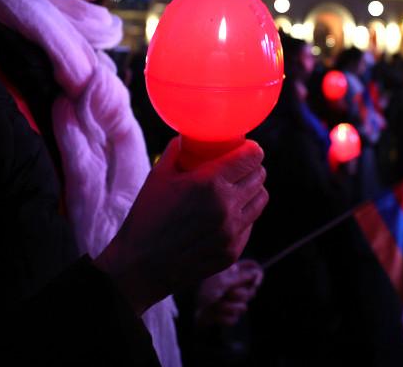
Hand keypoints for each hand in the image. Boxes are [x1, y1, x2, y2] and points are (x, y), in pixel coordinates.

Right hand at [95, 138, 268, 314]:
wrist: (141, 265)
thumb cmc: (147, 217)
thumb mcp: (158, 175)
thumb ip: (177, 151)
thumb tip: (189, 136)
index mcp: (210, 182)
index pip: (252, 157)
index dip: (252, 149)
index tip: (247, 148)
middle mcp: (226, 206)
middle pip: (259, 176)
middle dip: (252, 168)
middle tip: (241, 168)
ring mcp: (231, 231)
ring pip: (261, 200)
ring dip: (253, 190)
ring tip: (239, 189)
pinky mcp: (232, 251)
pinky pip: (250, 224)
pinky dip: (243, 215)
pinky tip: (228, 214)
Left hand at [195, 260, 263, 326]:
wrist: (188, 309)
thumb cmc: (204, 291)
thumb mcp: (222, 282)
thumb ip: (241, 277)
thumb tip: (256, 273)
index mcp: (234, 274)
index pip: (254, 270)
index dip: (258, 275)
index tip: (255, 282)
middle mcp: (236, 286)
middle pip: (251, 292)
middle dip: (237, 295)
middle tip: (225, 293)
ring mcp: (233, 302)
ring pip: (243, 308)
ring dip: (226, 307)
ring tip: (214, 304)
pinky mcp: (228, 316)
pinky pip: (233, 319)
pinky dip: (221, 317)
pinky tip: (213, 313)